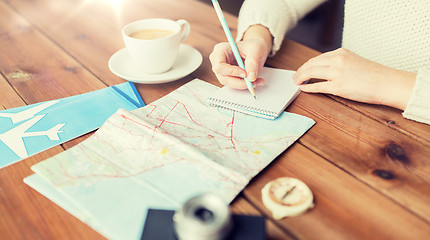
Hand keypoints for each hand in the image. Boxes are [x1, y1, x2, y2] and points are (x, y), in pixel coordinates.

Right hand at [209, 25, 271, 88]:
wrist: (256, 50)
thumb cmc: (253, 46)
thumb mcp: (256, 49)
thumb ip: (253, 62)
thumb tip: (251, 77)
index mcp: (221, 50)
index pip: (219, 66)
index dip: (231, 72)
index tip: (245, 73)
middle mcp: (218, 61)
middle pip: (223, 77)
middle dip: (239, 82)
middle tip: (252, 81)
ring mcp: (222, 70)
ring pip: (229, 83)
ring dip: (244, 84)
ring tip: (257, 81)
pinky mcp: (228, 77)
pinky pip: (235, 85)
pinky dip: (245, 85)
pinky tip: (255, 81)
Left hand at [293, 48, 416, 109]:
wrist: (387, 83)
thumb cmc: (374, 75)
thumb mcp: (355, 61)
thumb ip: (340, 62)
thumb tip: (325, 70)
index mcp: (341, 53)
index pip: (317, 58)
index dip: (307, 64)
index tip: (302, 69)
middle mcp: (337, 60)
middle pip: (311, 64)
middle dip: (300, 71)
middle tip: (295, 77)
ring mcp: (337, 73)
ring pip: (311, 73)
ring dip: (301, 78)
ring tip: (297, 82)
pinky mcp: (338, 86)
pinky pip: (317, 86)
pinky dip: (308, 87)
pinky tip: (303, 88)